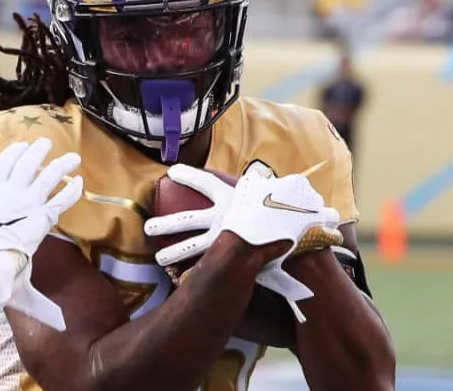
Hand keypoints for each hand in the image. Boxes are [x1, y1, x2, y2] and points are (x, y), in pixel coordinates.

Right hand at [0, 138, 83, 329]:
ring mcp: (30, 202)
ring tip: (73, 157)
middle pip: (28, 164)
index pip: (4, 165)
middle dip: (38, 151)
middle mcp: (12, 192)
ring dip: (62, 164)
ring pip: (50, 176)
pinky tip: (80, 182)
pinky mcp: (44, 216)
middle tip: (46, 143)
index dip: (13, 153)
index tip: (21, 146)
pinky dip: (73, 191)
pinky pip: (63, 200)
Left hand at [144, 163, 341, 321]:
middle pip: (185, 219)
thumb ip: (276, 186)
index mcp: (234, 196)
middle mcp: (223, 218)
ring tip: (157, 260)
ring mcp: (225, 241)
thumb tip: (279, 180)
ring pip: (190, 247)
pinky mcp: (233, 261)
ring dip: (172, 253)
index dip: (187, 176)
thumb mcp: (288, 190)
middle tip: (147, 227)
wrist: (304, 241)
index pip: (205, 181)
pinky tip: (179, 282)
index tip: (170, 172)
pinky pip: (207, 269)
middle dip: (165, 223)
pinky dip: (193, 276)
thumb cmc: (299, 213)